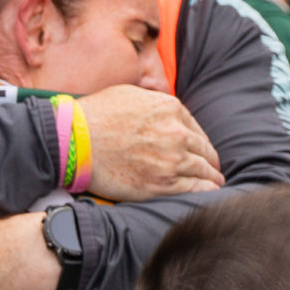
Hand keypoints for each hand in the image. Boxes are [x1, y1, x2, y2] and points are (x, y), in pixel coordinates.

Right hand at [79, 85, 222, 200]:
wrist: (74, 140)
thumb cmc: (96, 115)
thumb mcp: (132, 94)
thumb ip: (156, 104)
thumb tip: (166, 113)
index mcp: (171, 109)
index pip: (197, 130)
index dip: (200, 144)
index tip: (201, 152)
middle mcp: (176, 133)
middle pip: (205, 152)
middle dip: (210, 162)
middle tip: (213, 170)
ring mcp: (171, 160)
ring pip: (204, 172)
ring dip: (211, 179)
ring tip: (214, 184)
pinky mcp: (161, 185)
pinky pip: (195, 190)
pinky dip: (205, 192)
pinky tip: (208, 195)